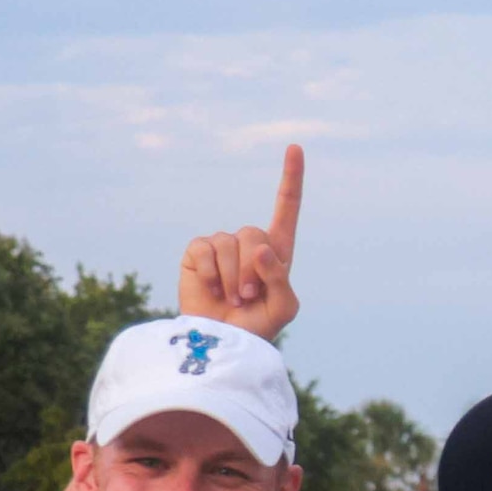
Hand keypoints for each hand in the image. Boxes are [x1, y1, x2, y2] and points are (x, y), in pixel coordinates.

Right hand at [176, 146, 304, 340]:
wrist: (223, 342)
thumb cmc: (258, 326)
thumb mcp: (283, 308)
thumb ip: (280, 278)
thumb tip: (260, 247)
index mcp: (277, 251)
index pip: (286, 208)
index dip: (291, 178)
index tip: (295, 147)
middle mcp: (249, 243)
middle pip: (254, 234)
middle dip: (252, 270)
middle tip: (248, 297)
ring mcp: (221, 245)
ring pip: (229, 244)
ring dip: (232, 277)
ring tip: (232, 298)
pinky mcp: (196, 251)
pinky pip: (204, 250)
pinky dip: (209, 274)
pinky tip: (210, 289)